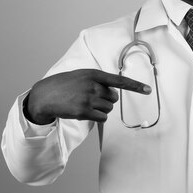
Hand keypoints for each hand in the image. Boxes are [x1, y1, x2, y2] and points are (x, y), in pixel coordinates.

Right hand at [24, 69, 150, 124]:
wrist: (45, 95)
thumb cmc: (63, 85)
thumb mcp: (80, 75)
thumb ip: (96, 81)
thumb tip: (113, 94)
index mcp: (93, 74)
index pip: (119, 80)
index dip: (135, 86)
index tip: (148, 90)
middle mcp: (92, 85)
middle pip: (114, 98)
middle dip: (106, 100)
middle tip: (91, 99)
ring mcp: (88, 98)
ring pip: (108, 109)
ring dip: (100, 110)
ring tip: (85, 105)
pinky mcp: (84, 111)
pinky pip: (102, 118)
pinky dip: (97, 117)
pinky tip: (85, 112)